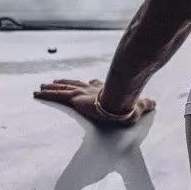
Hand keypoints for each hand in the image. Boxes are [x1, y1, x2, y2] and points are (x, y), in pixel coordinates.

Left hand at [33, 79, 155, 126]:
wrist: (120, 101)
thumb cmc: (128, 106)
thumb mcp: (137, 107)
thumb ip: (144, 105)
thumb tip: (155, 103)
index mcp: (103, 91)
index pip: (94, 86)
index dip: (88, 84)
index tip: (85, 82)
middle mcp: (89, 89)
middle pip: (73, 85)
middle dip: (64, 83)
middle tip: (55, 82)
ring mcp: (80, 93)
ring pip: (61, 89)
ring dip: (51, 88)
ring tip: (41, 86)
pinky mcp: (72, 98)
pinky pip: (55, 96)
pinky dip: (45, 95)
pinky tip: (36, 93)